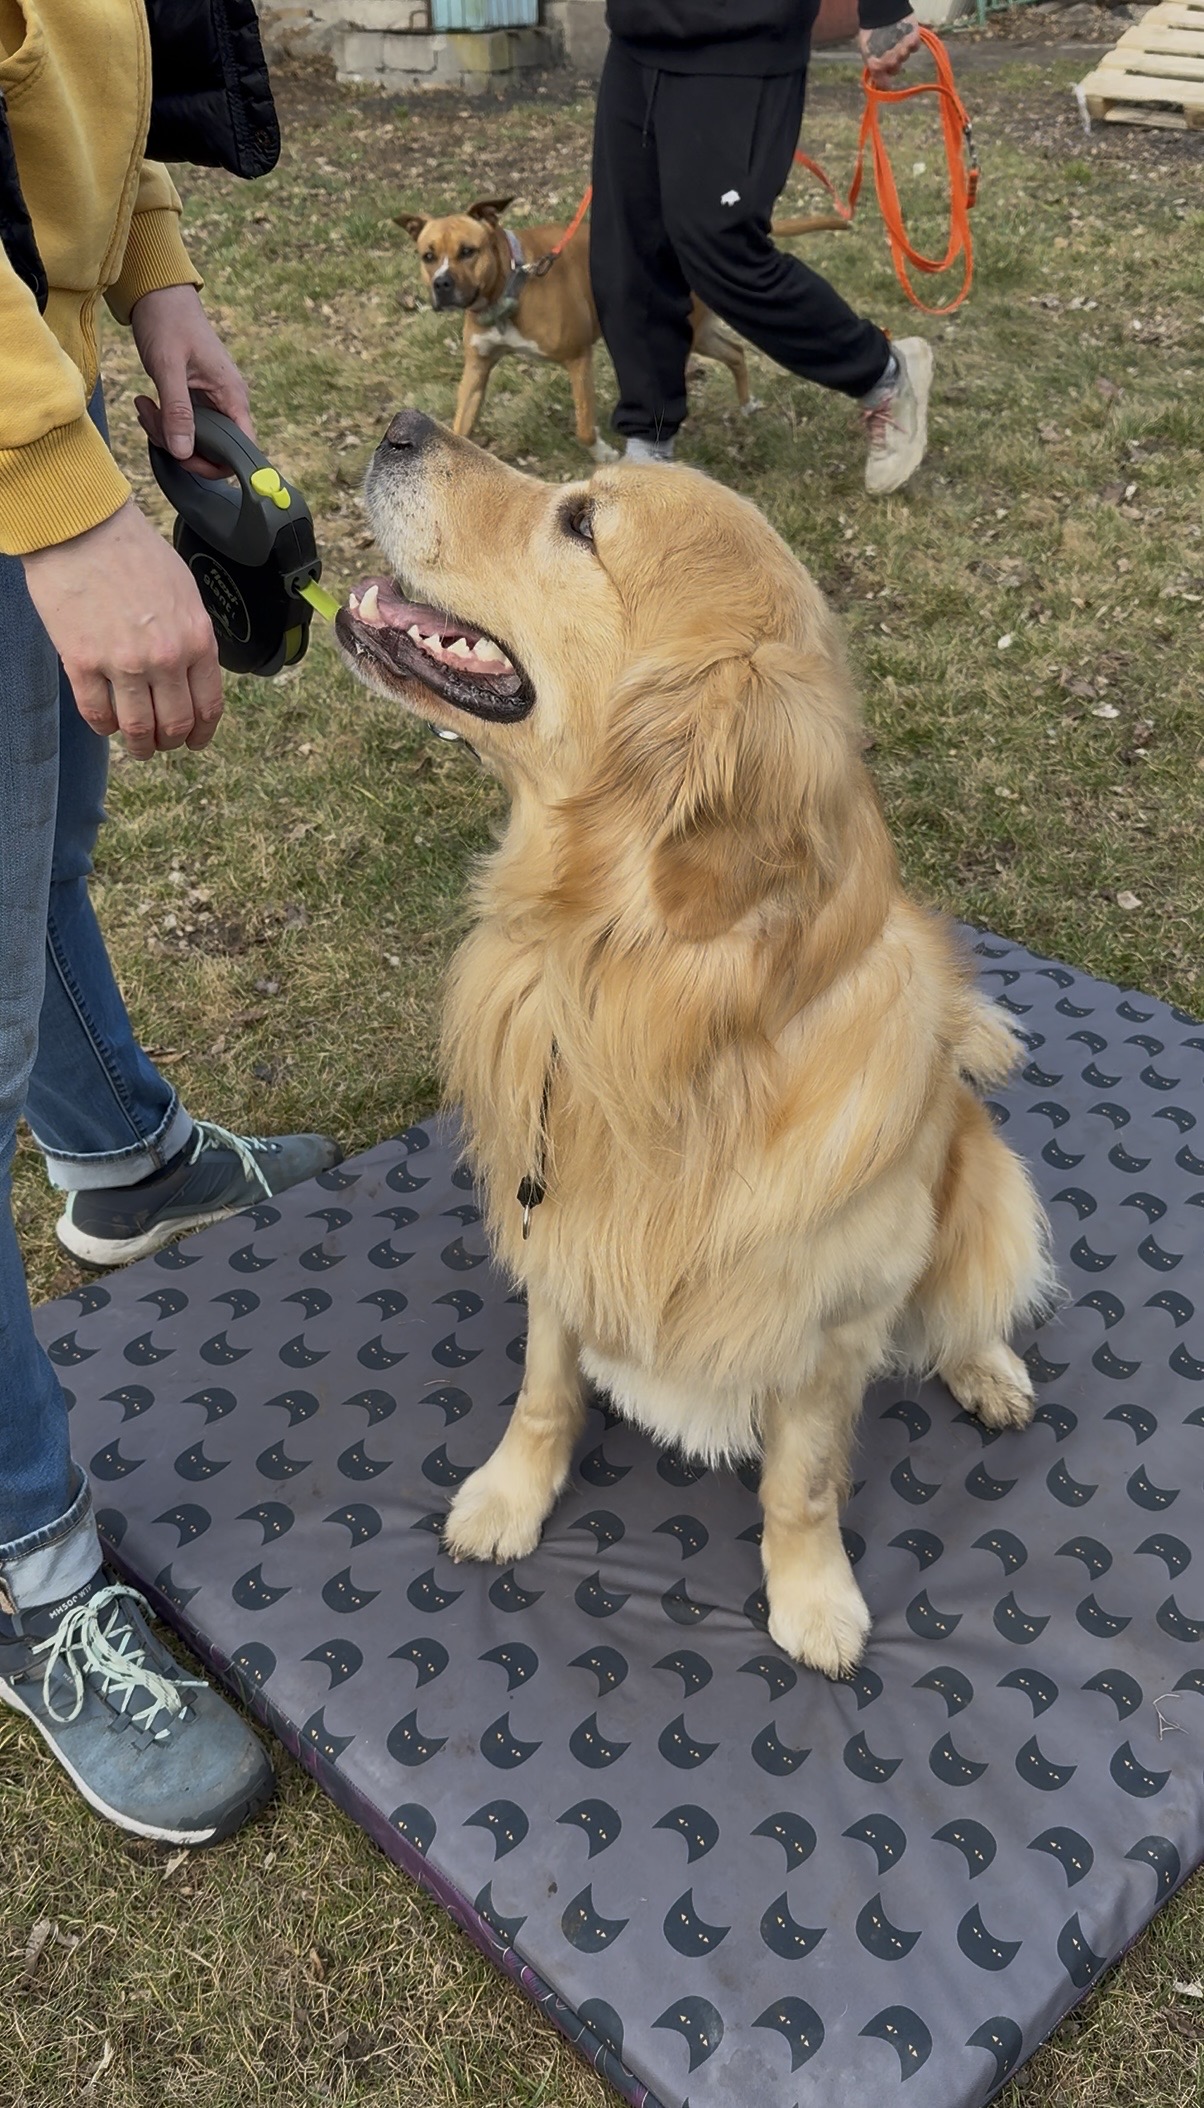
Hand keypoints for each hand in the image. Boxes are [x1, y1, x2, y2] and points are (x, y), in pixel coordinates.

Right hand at [23, 501, 222, 757]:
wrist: (84, 528)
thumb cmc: (134, 552)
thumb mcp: (185, 592)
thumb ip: (192, 636)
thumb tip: (193, 673)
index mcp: (197, 640)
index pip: (208, 705)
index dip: (202, 732)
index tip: (195, 742)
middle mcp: (165, 658)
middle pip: (174, 725)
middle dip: (169, 742)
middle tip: (160, 744)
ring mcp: (123, 663)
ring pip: (137, 728)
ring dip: (138, 745)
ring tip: (136, 747)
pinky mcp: (83, 662)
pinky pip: (97, 713)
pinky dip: (104, 727)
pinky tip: (105, 725)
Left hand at [131, 283, 254, 478]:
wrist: (159, 295)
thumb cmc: (168, 322)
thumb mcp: (168, 366)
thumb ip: (177, 411)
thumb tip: (184, 453)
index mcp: (232, 396)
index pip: (242, 449)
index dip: (217, 464)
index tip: (184, 457)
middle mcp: (228, 403)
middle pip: (213, 450)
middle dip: (179, 446)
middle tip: (151, 420)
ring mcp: (211, 403)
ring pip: (194, 440)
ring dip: (164, 433)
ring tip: (144, 406)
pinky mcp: (195, 400)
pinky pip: (183, 425)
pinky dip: (162, 423)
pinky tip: (147, 404)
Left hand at [859, 13, 921, 80]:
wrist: (882, 10)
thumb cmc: (870, 29)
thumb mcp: (866, 49)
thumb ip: (873, 63)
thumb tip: (877, 75)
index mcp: (877, 66)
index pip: (884, 85)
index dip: (885, 83)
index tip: (886, 81)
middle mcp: (891, 62)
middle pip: (896, 69)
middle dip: (893, 62)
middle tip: (889, 49)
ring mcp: (903, 52)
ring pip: (905, 57)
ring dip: (902, 50)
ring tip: (896, 36)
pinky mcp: (914, 41)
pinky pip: (914, 47)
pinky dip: (911, 41)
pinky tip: (905, 33)